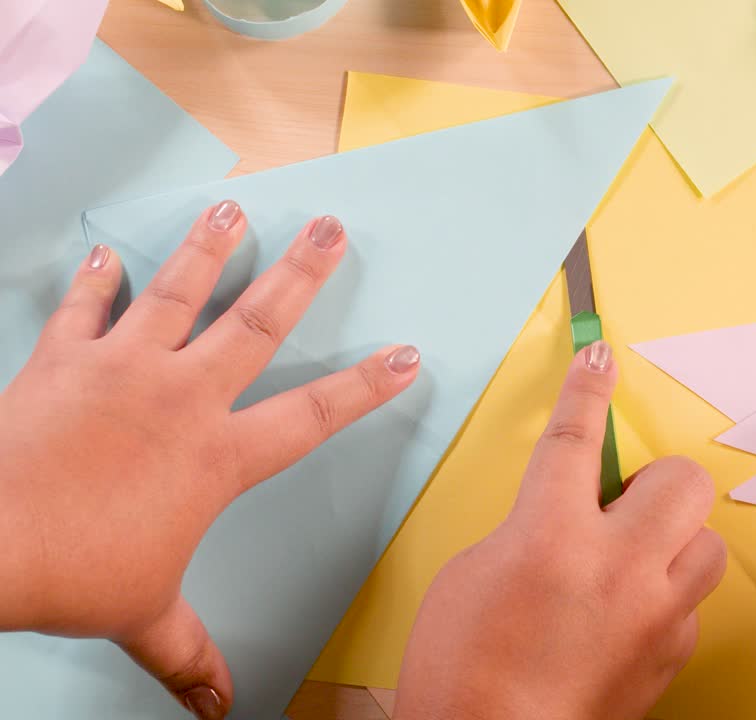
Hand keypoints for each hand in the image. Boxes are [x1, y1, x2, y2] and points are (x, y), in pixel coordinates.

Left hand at [0, 201, 418, 718]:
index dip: (366, 387)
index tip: (403, 357)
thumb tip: (217, 704)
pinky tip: (105, 256)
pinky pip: (83, 309)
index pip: (313, 416)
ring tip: (231, 208)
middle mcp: (181, 398)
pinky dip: (94, 281)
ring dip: (209, 247)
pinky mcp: (63, 360)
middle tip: (328, 229)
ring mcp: (122, 369)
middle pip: (257, 322)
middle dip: (301, 272)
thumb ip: (189, 651)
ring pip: (178, 291)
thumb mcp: (144, 615)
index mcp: (217, 456)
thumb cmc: (71, 573)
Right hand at [393, 342, 727, 719]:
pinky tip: (631, 613)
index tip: (601, 357)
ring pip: (707, 541)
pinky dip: (667, 597)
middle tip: (622, 503)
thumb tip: (565, 518)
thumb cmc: (463, 669)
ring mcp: (652, 611)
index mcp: (550, 534)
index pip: (577, 435)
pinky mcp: (671, 651)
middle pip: (679, 479)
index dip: (589, 389)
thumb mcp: (475, 569)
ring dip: (675, 539)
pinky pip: (692, 601)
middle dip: (655, 481)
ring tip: (635, 559)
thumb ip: (530, 526)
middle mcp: (615, 566)